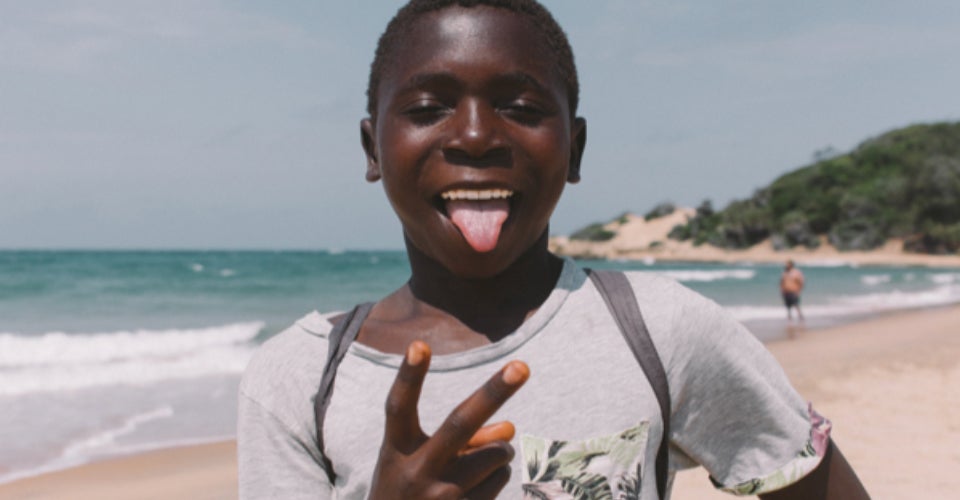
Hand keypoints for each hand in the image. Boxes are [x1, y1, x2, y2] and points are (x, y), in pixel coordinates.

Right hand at [368, 341, 528, 498]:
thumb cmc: (409, 492)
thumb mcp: (421, 460)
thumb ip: (463, 438)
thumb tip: (510, 428)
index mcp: (396, 451)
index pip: (399, 407)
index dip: (409, 377)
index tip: (419, 344)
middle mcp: (417, 472)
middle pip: (460, 424)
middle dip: (493, 392)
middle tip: (523, 366)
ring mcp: (442, 498)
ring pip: (496, 454)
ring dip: (498, 451)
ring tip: (472, 467)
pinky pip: (500, 480)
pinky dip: (494, 477)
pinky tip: (471, 492)